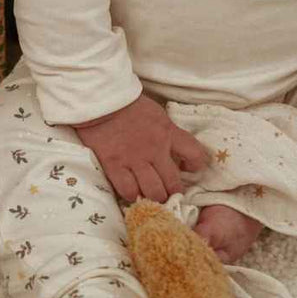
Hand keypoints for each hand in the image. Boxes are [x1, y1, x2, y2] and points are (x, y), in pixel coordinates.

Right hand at [74, 94, 210, 202]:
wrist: (101, 100)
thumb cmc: (129, 105)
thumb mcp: (157, 115)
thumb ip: (167, 133)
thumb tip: (175, 152)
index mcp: (168, 132)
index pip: (195, 155)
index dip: (195, 166)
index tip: (187, 168)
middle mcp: (155, 149)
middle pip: (173, 184)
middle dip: (172, 192)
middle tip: (166, 192)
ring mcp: (134, 159)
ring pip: (154, 192)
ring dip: (154, 197)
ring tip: (149, 196)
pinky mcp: (114, 165)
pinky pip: (128, 190)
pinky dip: (132, 195)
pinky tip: (132, 192)